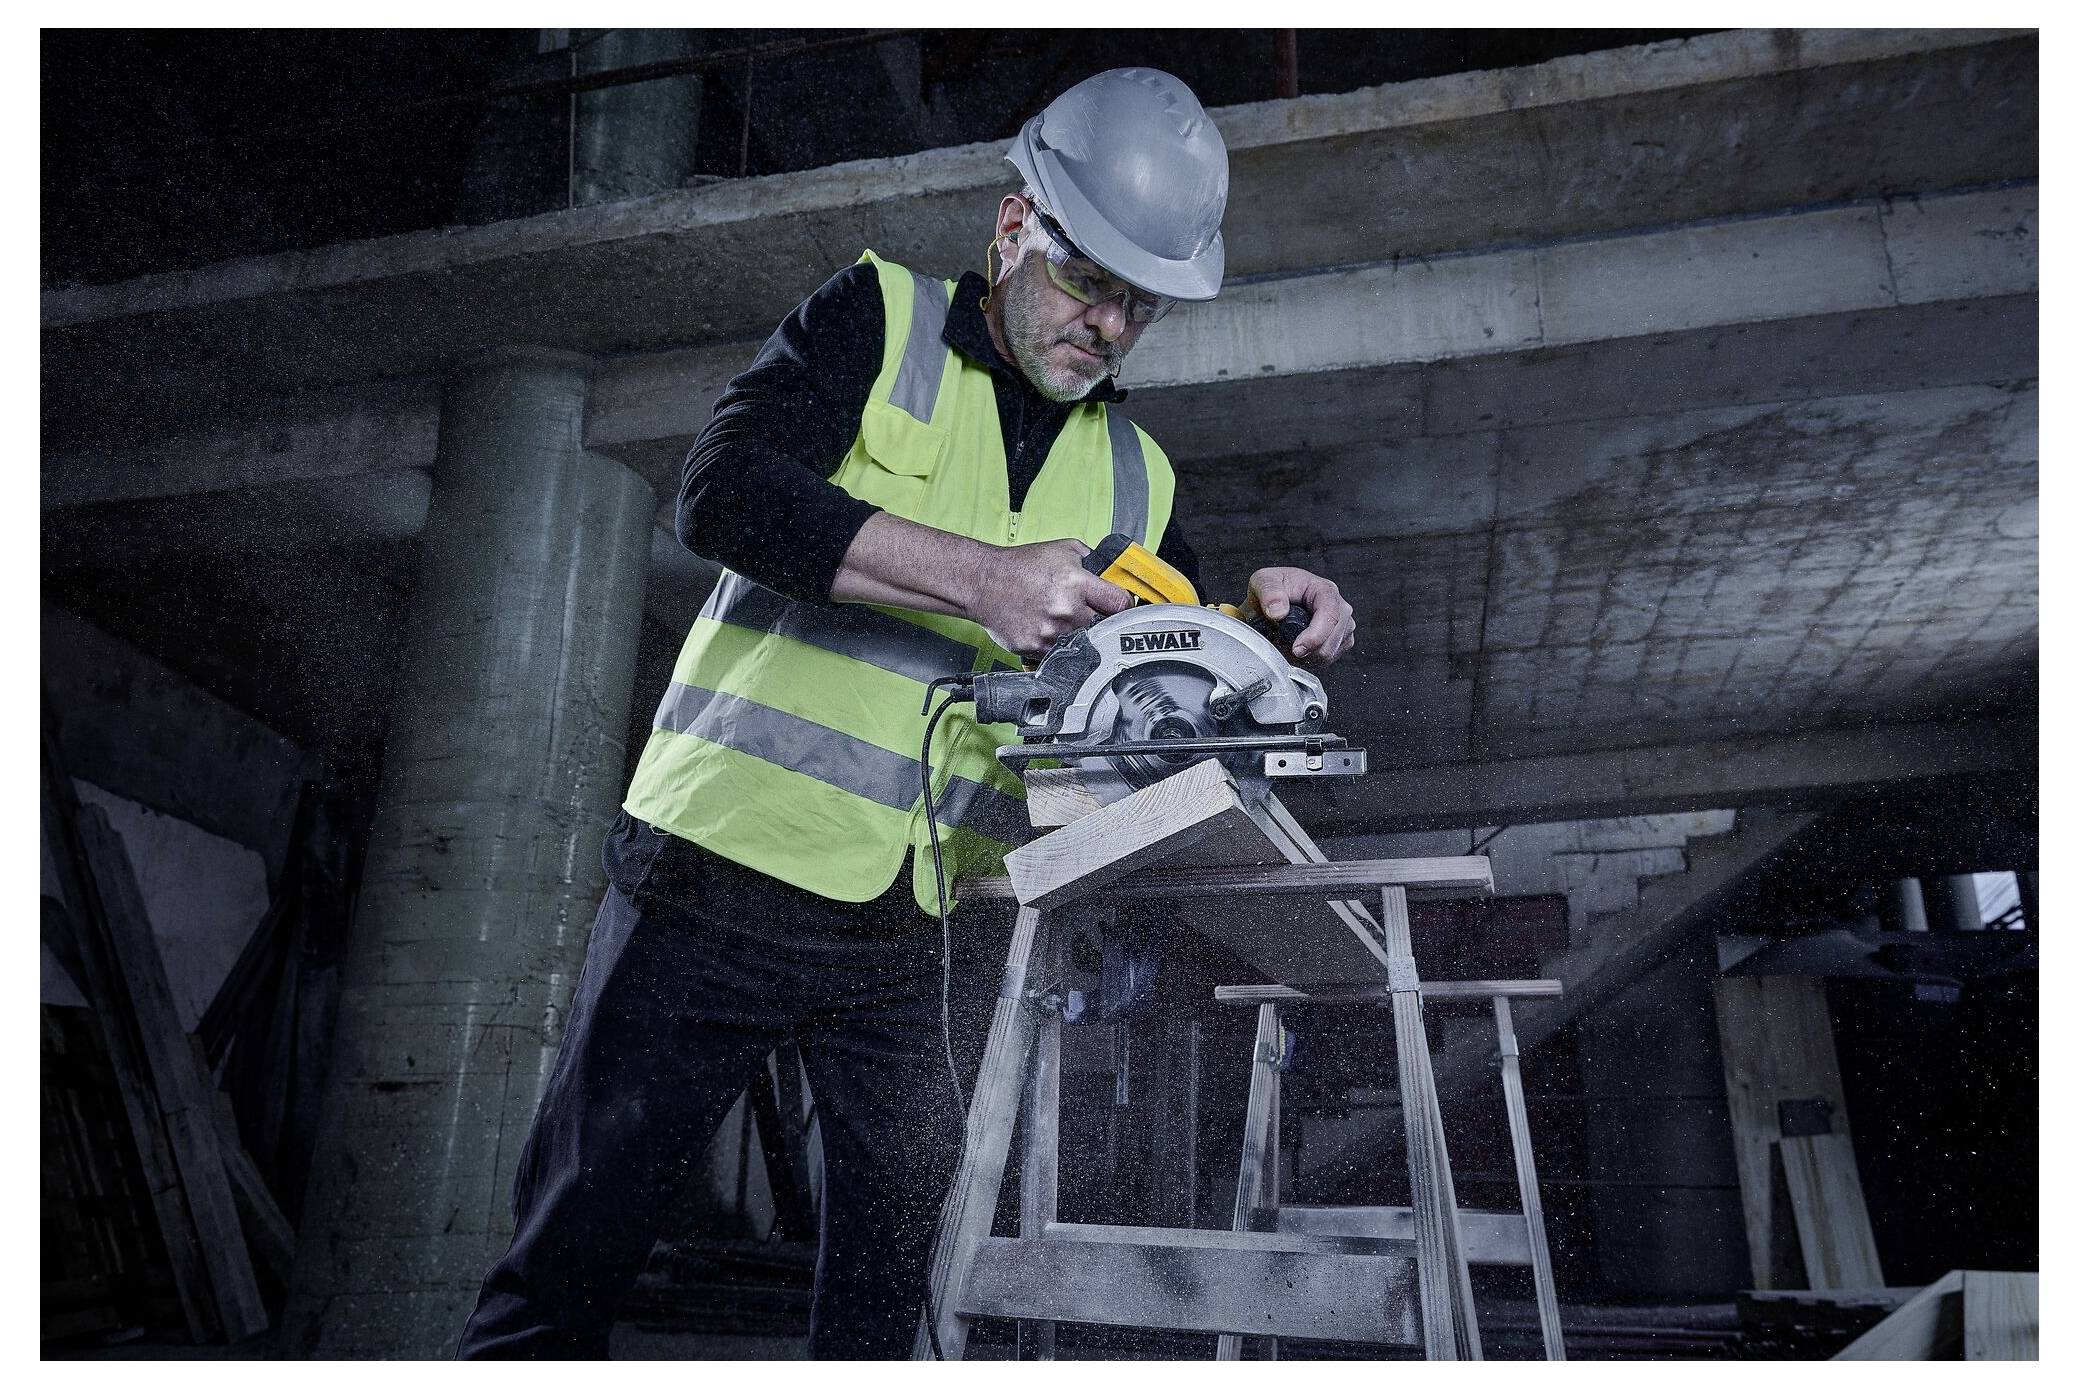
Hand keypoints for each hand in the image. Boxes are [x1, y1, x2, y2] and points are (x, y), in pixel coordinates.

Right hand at [971, 538, 1133, 658]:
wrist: (983, 582)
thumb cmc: (1021, 566)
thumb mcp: (1064, 550)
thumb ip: (1093, 562)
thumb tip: (1115, 575)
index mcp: (1076, 582)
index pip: (1121, 603)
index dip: (1126, 606)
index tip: (1123, 609)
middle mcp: (1065, 609)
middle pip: (1103, 626)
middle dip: (1099, 620)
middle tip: (1086, 611)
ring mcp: (1050, 632)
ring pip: (1082, 642)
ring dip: (1077, 633)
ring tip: (1059, 617)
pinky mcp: (1035, 648)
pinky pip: (1059, 653)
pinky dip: (1056, 644)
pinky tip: (1044, 626)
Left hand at [1243, 566, 1355, 665]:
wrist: (1273, 599)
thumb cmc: (1274, 588)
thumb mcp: (1263, 581)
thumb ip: (1269, 592)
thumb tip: (1278, 612)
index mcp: (1325, 589)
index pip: (1330, 615)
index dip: (1314, 636)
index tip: (1296, 649)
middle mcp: (1339, 607)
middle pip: (1333, 638)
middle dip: (1309, 650)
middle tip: (1283, 647)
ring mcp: (1342, 625)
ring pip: (1331, 652)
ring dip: (1308, 656)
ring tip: (1288, 644)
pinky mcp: (1340, 641)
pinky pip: (1330, 659)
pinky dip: (1311, 660)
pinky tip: (1297, 649)